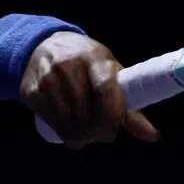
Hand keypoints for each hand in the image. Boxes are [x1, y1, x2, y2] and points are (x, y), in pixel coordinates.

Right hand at [20, 31, 159, 147]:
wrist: (44, 46)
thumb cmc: (86, 64)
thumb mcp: (110, 74)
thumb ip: (129, 107)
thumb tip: (153, 137)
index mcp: (95, 58)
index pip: (106, 91)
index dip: (112, 117)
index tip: (113, 128)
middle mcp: (68, 66)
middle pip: (87, 115)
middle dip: (96, 132)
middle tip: (99, 132)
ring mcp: (47, 78)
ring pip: (68, 124)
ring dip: (79, 135)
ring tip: (84, 129)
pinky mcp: (31, 91)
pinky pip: (51, 123)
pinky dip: (62, 131)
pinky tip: (66, 124)